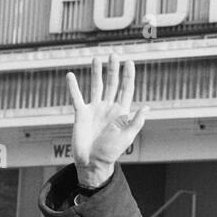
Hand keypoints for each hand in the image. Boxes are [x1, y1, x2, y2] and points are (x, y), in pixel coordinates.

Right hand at [64, 53, 149, 186]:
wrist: (93, 162)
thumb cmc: (112, 151)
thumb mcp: (127, 136)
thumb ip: (136, 121)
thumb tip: (146, 107)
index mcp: (121, 111)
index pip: (126, 88)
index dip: (128, 75)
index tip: (129, 61)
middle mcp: (108, 107)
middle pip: (112, 83)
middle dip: (113, 69)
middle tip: (113, 54)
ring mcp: (94, 109)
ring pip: (96, 86)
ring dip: (96, 72)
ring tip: (96, 58)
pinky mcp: (81, 114)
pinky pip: (76, 97)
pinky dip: (73, 87)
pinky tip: (70, 75)